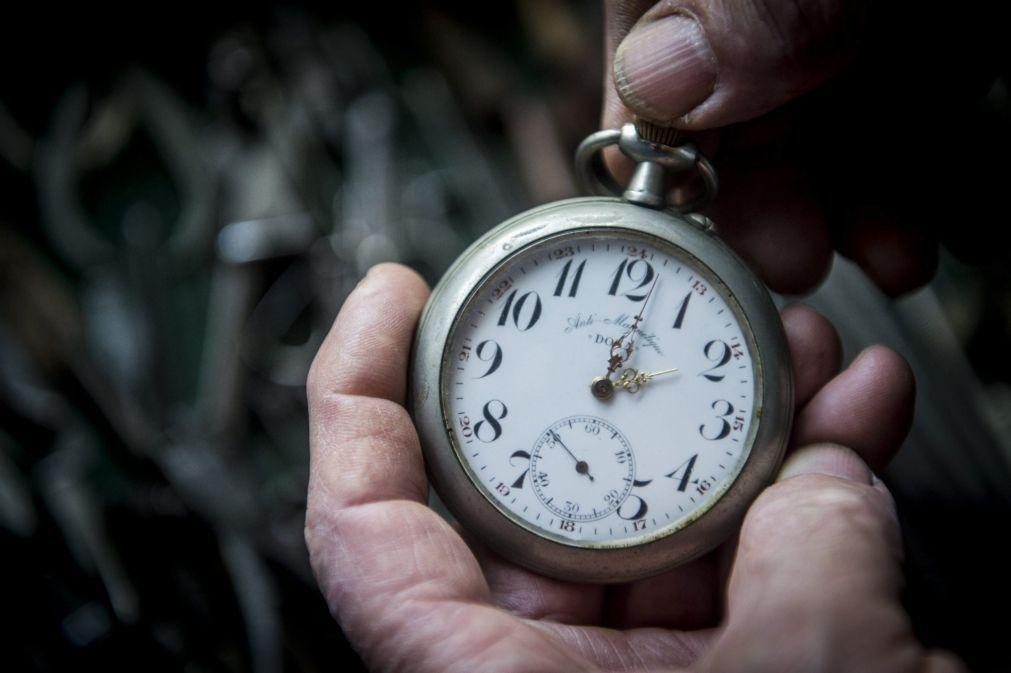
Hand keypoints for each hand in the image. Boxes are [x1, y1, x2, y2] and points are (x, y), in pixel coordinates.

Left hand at [305, 265, 964, 672]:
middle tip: (648, 309)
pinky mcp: (718, 670)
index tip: (390, 301)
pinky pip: (731, 553)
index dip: (356, 393)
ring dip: (727, 421)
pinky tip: (845, 425)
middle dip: (604, 382)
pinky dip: (794, 485)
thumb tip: (826, 477)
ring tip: (786, 350)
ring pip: (648, 510)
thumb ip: (807, 566)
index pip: (365, 525)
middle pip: (532, 490)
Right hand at [602, 1, 1005, 295]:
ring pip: (811, 136)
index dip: (660, 157)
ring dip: (838, 212)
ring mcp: (832, 19)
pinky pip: (885, 127)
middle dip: (758, 203)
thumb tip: (660, 78)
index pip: (644, 68)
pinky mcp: (909, 41)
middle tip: (787, 263)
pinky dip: (894, 189)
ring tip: (874, 259)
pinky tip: (903, 236)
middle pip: (725, 119)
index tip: (691, 229)